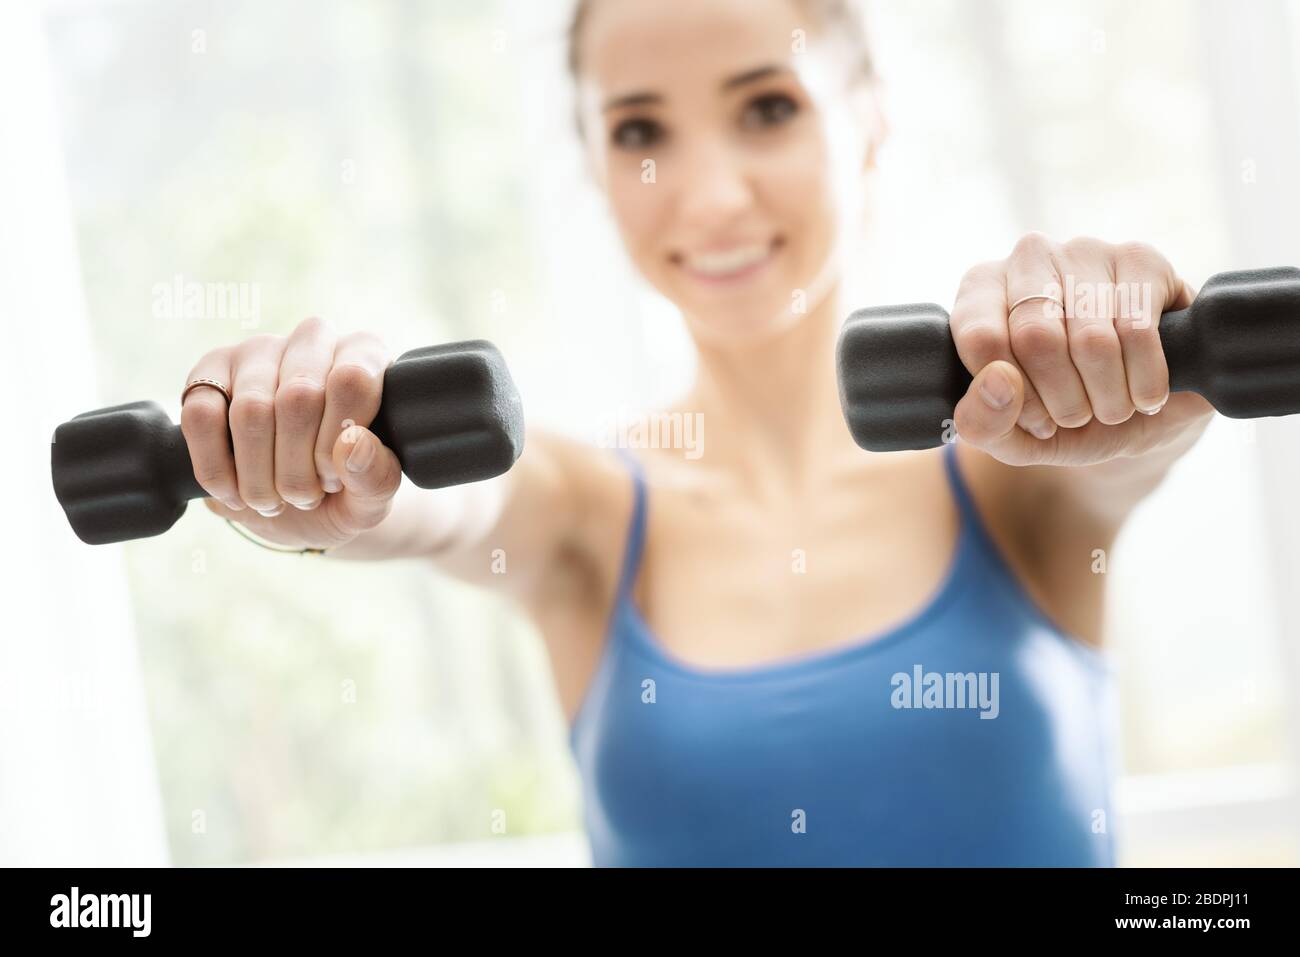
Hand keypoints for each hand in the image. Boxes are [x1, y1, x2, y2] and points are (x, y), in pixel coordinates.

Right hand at [180, 318, 401, 548]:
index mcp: (364, 355)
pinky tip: (235, 493)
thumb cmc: (344, 490)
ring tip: (271, 500)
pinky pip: (200, 415)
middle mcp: (311, 341)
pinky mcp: (208, 374)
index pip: (351, 380)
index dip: (336, 441)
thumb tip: (352, 445)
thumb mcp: (372, 497)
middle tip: (303, 497)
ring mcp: (257, 352)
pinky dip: (216, 469)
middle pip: (299, 397)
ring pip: (250, 409)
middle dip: (297, 468)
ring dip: (258, 476)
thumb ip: (376, 476)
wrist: (298, 511)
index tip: (333, 479)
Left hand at [950, 234, 1214, 465]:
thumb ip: (982, 422)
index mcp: (980, 291)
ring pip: (1092, 340)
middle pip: (1036, 337)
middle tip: (1078, 417)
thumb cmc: (1060, 413)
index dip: (1014, 396)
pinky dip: (1144, 382)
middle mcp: (1028, 258)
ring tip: (1111, 407)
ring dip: (1108, 398)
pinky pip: (1139, 332)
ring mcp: (1086, 251)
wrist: (1136, 413)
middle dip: (1064, 400)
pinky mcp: (1141, 259)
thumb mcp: (1010, 434)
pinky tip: (1144, 393)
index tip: (1038, 422)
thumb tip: (998, 381)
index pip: (982, 338)